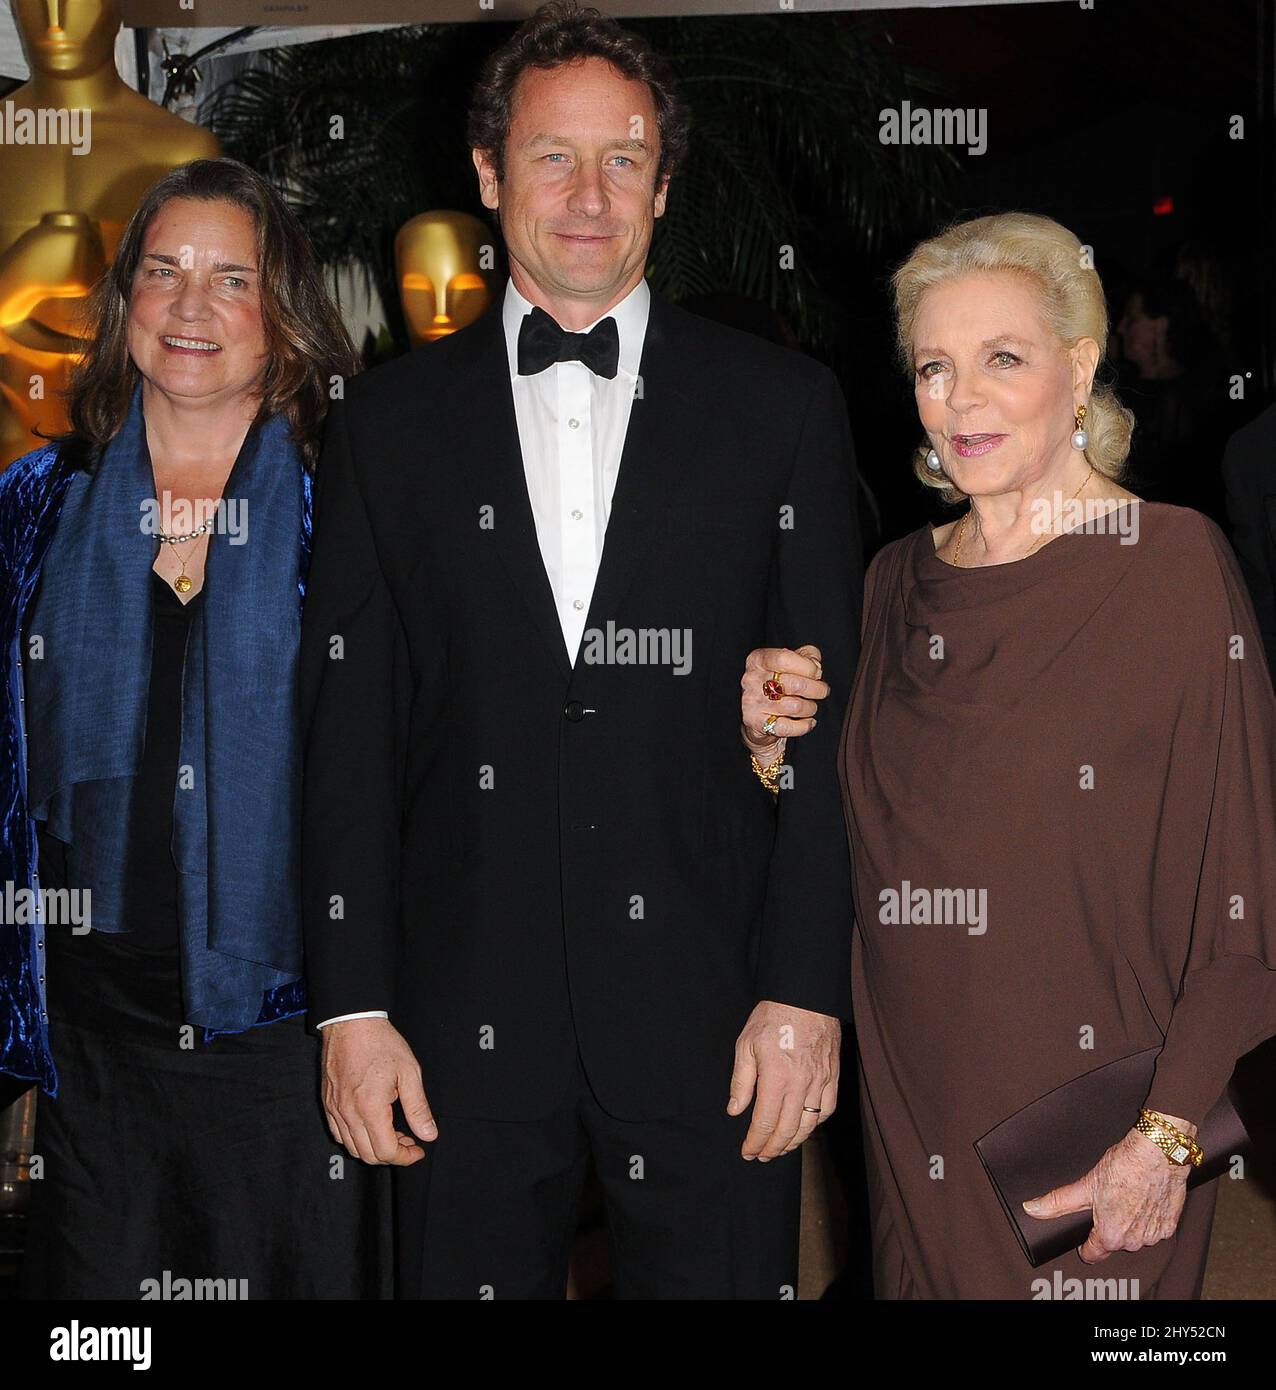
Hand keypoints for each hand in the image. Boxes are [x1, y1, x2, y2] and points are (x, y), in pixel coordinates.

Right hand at [320, 1017, 436, 1165]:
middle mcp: (348, 1113)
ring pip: (352, 1148)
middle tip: (409, 1141)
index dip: (405, 1157)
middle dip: (392, 1155)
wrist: (351, 1022)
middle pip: (368, 1155)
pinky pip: (339, 1134)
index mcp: (370, 1108)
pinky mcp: (328, 1103)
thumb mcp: (409, 1073)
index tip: (418, 1150)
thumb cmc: (381, 1043)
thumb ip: (418, 1108)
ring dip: (374, 1148)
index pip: (386, 1151)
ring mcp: (335, 1109)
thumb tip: (428, 1134)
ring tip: (393, 1134)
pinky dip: (356, 1139)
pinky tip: (371, 1126)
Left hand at [728, 999, 839, 1160]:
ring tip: (780, 1148)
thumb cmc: (772, 1018)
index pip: (765, 1123)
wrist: (804, 996)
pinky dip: (815, 1124)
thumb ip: (741, 1082)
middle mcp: (801, 1084)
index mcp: (776, 1078)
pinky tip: (804, 1127)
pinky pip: (827, 1109)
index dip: (755, 1142)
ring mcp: (820, 1081)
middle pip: (787, 1131)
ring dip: (794, 1142)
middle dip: (772, 1149)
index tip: (747, 1151)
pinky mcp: (833, 1075)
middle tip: (761, 1156)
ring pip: (809, 1125)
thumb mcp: (745, 1045)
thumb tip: (735, 1110)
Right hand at [740, 644, 828, 765]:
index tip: (817, 673)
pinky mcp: (757, 723)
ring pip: (795, 707)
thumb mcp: (789, 661)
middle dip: (817, 689)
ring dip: (810, 708)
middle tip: (822, 691)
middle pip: (795, 684)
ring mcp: (752, 703)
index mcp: (758, 660)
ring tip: (811, 706)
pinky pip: (788, 727)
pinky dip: (804, 726)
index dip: (807, 667)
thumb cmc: (777, 683)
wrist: (755, 713)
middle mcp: (752, 680)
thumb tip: (816, 665)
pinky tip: (809, 721)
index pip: (785, 659)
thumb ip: (807, 655)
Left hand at [1021, 1111, 1196, 1260]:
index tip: (1083, 1236)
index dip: (1085, 1245)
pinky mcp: (1170, 1225)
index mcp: (1111, 1236)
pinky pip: (1154, 1227)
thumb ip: (1058, 1202)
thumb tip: (1032, 1209)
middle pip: (1114, 1242)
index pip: (1093, 1254)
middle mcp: (1134, 1241)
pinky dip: (1148, 1217)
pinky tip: (1142, 1198)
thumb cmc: (1123, 1167)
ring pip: (1135, 1235)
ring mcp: (1154, 1235)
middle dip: (1109, 1226)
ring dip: (1130, 1222)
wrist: (1157, 1153)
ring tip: (1125, 1196)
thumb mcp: (1085, 1185)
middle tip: (1107, 1202)